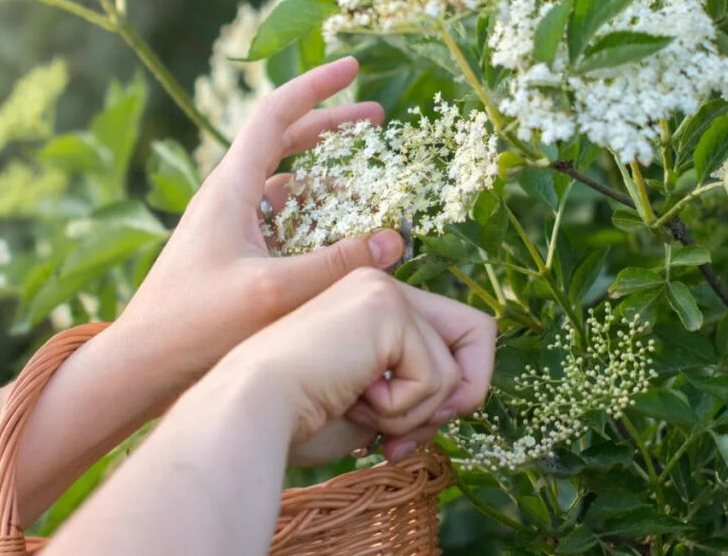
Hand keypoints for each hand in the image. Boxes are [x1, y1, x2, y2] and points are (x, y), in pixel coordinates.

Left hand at [114, 58, 404, 392]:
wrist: (140, 364)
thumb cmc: (194, 326)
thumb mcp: (275, 292)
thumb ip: (338, 265)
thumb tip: (397, 239)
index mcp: (231, 187)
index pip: (276, 114)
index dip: (317, 86)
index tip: (354, 67)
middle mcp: (229, 197)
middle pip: (286, 141)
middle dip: (333, 126)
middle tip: (378, 120)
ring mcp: (230, 225)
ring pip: (289, 187)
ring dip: (330, 186)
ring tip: (374, 202)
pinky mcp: (233, 254)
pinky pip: (282, 223)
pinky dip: (314, 223)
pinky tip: (341, 243)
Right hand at [212, 267, 496, 463]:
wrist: (249, 413)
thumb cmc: (294, 419)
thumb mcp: (372, 408)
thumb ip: (417, 393)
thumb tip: (467, 395)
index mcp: (371, 307)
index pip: (452, 339)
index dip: (445, 397)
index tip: (398, 440)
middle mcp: (381, 286)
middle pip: (478, 336)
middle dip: (453, 401)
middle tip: (400, 437)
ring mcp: (384, 290)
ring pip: (453, 370)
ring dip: (413, 415)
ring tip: (359, 410)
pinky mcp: (386, 306)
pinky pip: (436, 377)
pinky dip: (402, 410)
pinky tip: (354, 399)